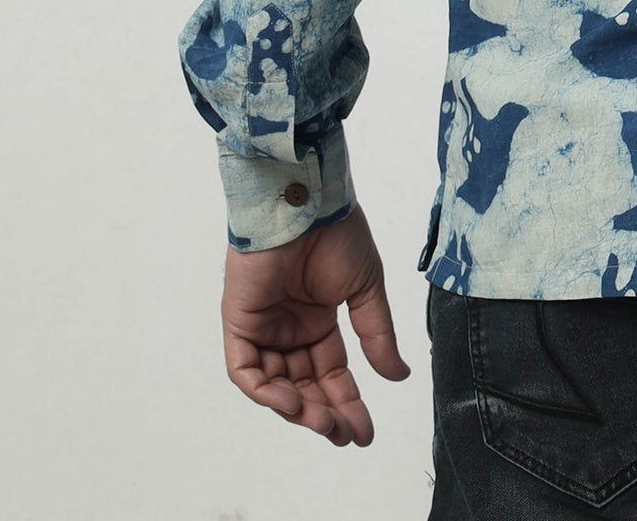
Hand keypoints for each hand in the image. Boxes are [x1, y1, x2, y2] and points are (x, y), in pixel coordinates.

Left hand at [221, 205, 409, 445]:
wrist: (307, 202)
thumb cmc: (337, 235)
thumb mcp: (366, 290)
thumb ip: (377, 335)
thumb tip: (398, 376)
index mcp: (318, 320)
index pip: (332, 373)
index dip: (348, 402)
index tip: (366, 432)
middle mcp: (289, 329)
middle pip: (305, 385)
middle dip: (326, 413)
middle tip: (347, 434)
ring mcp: (262, 327)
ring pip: (276, 385)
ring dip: (299, 409)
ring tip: (326, 423)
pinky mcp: (238, 322)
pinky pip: (245, 371)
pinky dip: (265, 391)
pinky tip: (292, 402)